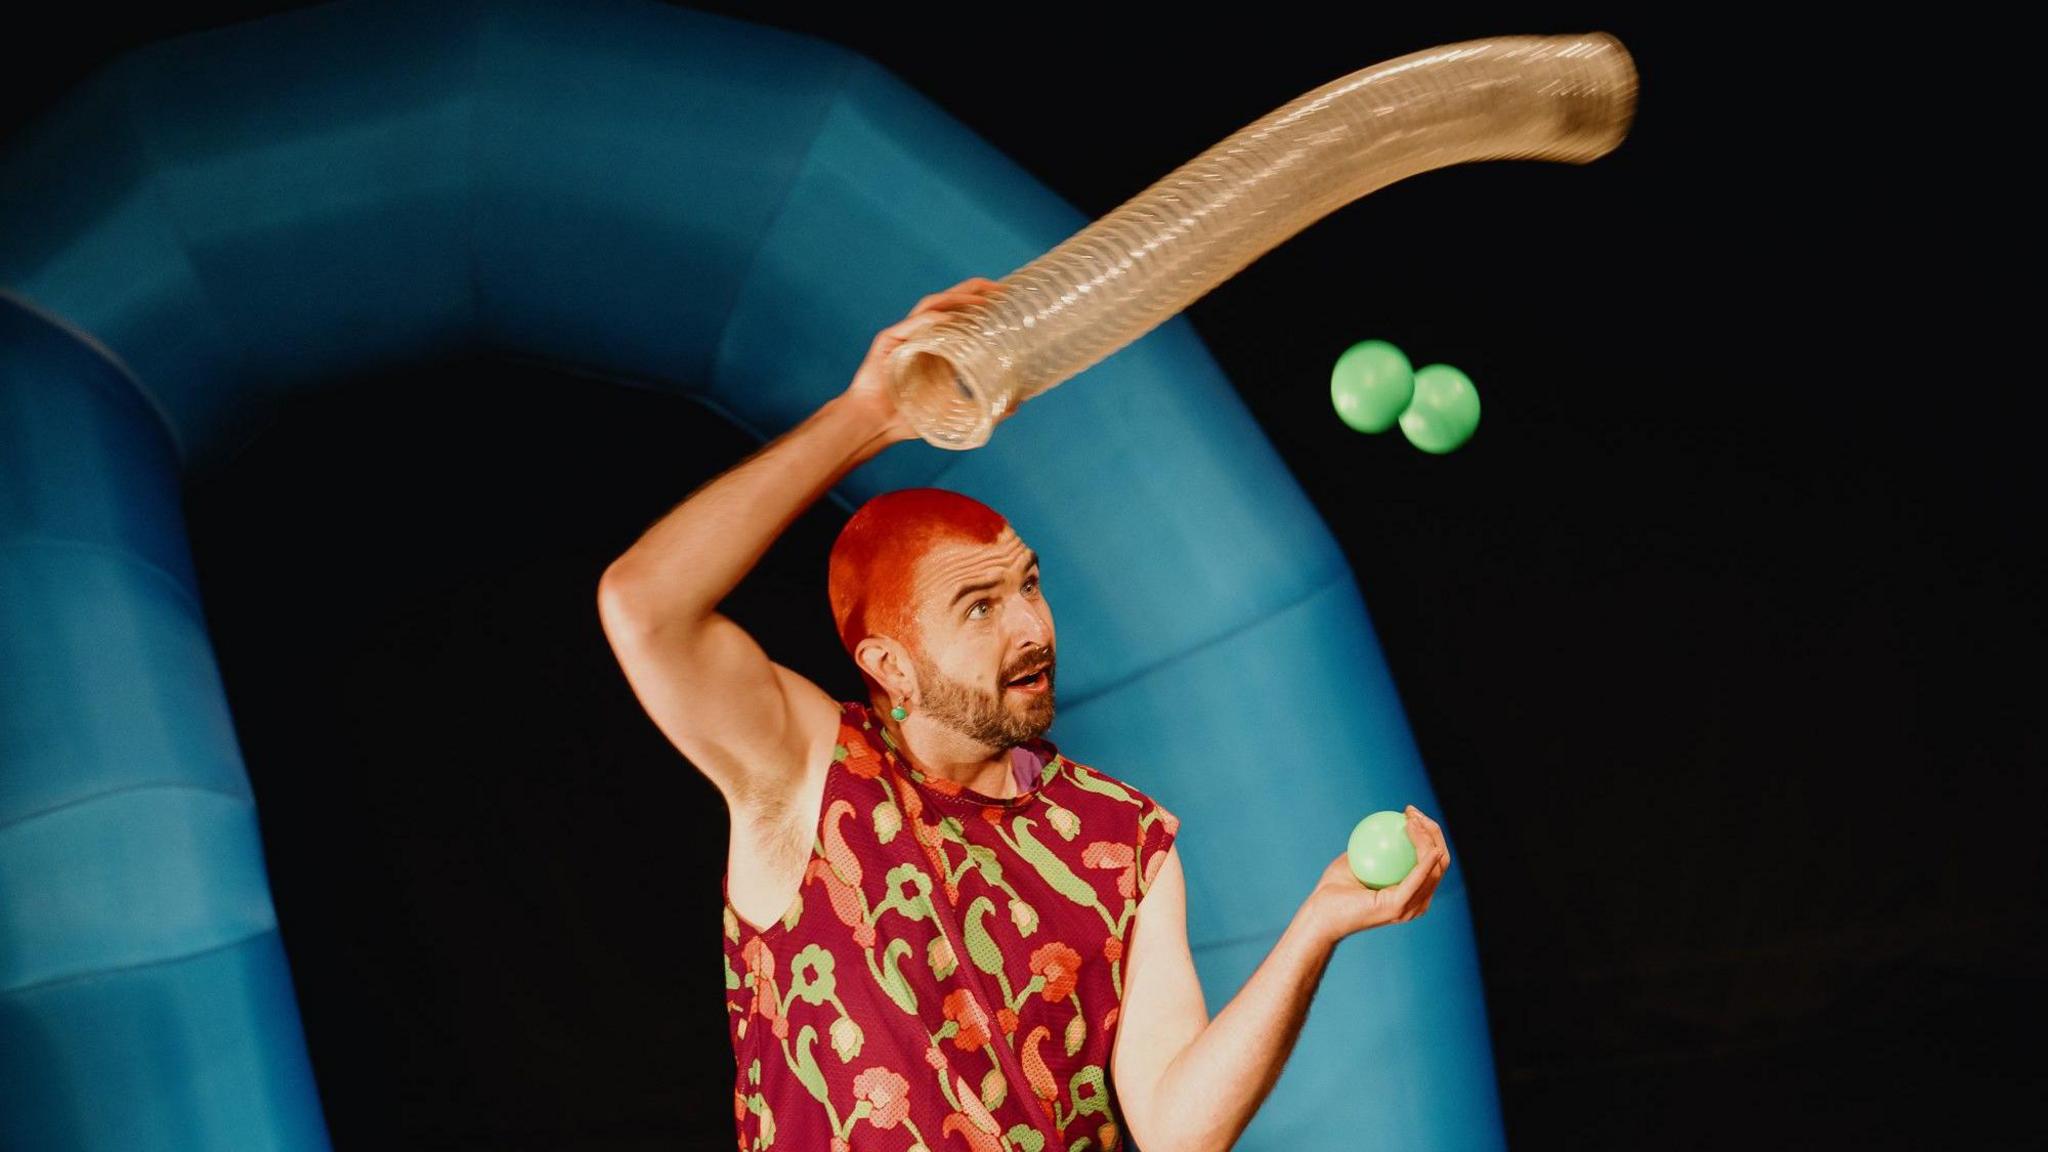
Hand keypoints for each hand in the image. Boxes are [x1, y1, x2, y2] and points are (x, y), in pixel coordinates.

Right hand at [841, 277, 1006, 444]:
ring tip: (980, 300)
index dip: (983, 304)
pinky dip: (929, 320)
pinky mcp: (889, 342)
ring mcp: (906, 335)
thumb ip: (985, 408)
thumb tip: (1016, 405)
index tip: (1007, 301)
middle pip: (950, 303)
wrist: (875, 426)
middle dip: (975, 292)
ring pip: (932, 306)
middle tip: (1000, 290)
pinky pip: (911, 325)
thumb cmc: (910, 419)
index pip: (962, 315)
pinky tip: (946, 319)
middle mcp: (923, 335)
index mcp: (939, 347)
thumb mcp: (956, 413)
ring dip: (956, 299)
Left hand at [1306, 805, 1449, 943]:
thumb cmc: (1333, 890)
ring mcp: (1410, 907)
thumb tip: (1383, 823)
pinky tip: (1430, 845)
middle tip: (1413, 813)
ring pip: (1435, 869)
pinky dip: (1427, 861)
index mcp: (1411, 894)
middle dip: (1433, 833)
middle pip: (1440, 863)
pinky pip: (1418, 878)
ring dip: (1428, 839)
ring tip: (1413, 819)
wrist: (1319, 914)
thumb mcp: (1354, 861)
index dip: (1428, 833)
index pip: (1432, 861)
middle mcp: (1417, 903)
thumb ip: (1372, 847)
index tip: (1410, 813)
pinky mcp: (1399, 906)